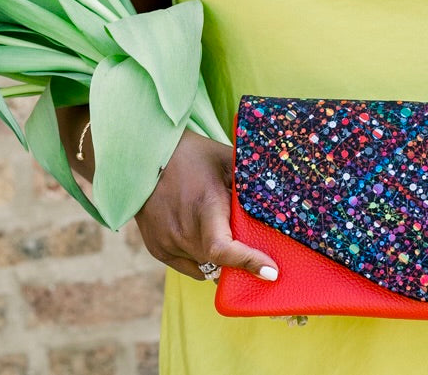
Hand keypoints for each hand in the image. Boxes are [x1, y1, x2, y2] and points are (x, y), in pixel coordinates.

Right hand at [134, 129, 278, 282]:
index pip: (224, 248)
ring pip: (205, 268)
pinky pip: (189, 266)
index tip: (271, 272)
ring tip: (228, 239)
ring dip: (220, 262)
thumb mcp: (226, 160)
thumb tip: (281, 195)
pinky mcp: (158, 249)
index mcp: (205, 206)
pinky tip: (205, 237)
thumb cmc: (193, 155)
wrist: (146, 158)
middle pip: (220, 263)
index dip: (248, 262)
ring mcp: (168, 243)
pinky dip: (202, 259)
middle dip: (241, 265)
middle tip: (260, 259)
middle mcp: (184, 230)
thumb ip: (248, 181)